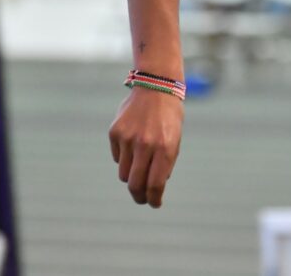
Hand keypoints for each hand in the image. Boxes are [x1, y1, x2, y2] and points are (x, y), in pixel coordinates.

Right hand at [109, 86, 183, 207]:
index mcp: (165, 147)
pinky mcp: (115, 133)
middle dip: (140, 197)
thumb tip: (155, 186)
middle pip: (136, 185)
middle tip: (143, 199)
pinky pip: (118, 157)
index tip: (155, 204)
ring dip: (132, 176)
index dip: (154, 199)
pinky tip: (133, 145)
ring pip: (124, 174)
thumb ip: (166, 162)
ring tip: (141, 166)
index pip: (156, 184)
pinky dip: (125, 158)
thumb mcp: (175, 139)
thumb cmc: (169, 116)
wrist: (156, 86)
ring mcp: (128, 139)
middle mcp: (146, 145)